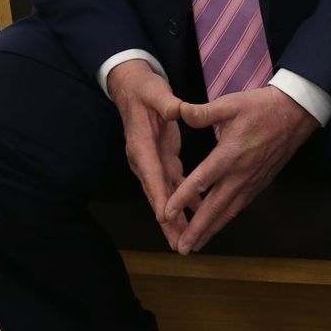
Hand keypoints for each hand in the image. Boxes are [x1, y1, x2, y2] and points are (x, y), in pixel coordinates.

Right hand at [105, 59, 188, 248]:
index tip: (165, 218)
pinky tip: (197, 214)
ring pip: (164, 195)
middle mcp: (143, 158)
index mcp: (141, 144)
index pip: (151, 173)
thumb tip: (177, 110)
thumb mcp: (155, 91)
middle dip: (166, 220)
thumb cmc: (144, 89)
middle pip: (155, 194)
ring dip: (175, 218)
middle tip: (177, 243)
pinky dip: (184, 201)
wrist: (132, 87)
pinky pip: (172, 186)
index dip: (158, 196)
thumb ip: (167, 102)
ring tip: (187, 240)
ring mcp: (151, 161)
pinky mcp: (161, 159)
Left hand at [164, 86, 319, 253]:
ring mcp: (252, 181)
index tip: (167, 215)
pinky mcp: (260, 183)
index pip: (201, 181)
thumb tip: (178, 111)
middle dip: (197, 229)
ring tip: (195, 245)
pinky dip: (226, 218)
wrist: (296, 113)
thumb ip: (203, 112)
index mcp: (229, 154)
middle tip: (181, 248)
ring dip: (211, 229)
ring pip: (229, 211)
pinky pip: (240, 205)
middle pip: (215, 207)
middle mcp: (240, 174)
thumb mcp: (230, 104)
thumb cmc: (261, 107)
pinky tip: (216, 225)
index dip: (182, 199)